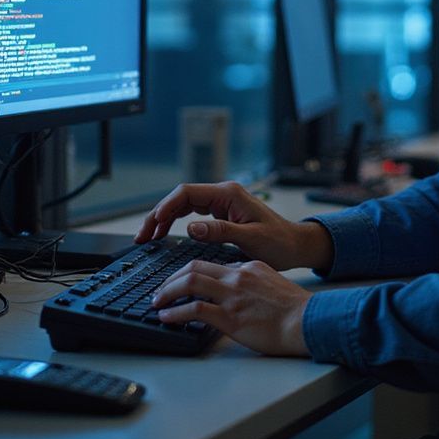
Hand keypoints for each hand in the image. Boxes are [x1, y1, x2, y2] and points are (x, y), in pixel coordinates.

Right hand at [135, 181, 332, 271]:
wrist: (296, 245)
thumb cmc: (279, 242)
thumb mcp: (250, 239)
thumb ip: (220, 231)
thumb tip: (190, 228)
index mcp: (228, 194)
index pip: (187, 193)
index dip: (165, 208)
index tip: (151, 226)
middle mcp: (223, 194)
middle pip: (181, 197)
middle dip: (159, 214)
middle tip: (142, 235)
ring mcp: (223, 202)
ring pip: (185, 205)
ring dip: (165, 218)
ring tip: (148, 236)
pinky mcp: (223, 213)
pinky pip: (193, 213)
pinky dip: (176, 222)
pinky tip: (166, 234)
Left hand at [151, 258, 311, 355]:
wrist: (307, 320)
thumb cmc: (294, 310)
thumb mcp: (270, 285)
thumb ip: (251, 283)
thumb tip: (235, 293)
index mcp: (246, 268)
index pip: (209, 264)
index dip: (188, 273)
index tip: (178, 282)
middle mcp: (237, 277)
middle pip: (193, 268)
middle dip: (171, 279)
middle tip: (160, 290)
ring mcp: (232, 296)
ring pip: (189, 283)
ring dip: (167, 293)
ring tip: (157, 303)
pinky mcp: (230, 317)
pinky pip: (195, 309)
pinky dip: (176, 312)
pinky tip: (167, 318)